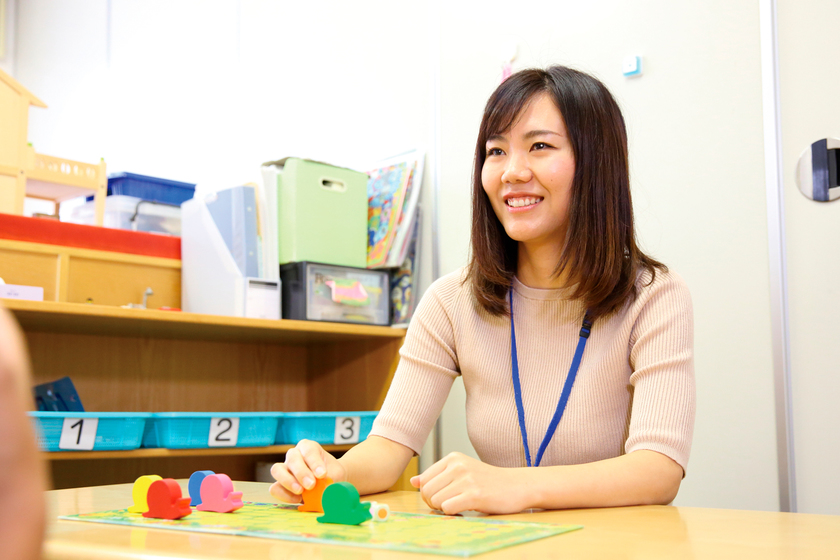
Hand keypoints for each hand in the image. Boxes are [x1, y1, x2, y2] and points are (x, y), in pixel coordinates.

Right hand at [269, 439, 346, 503]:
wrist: (331, 481)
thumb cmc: (333, 474)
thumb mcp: (336, 474)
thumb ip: (331, 480)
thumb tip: (326, 491)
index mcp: (309, 447)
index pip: (309, 450)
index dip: (315, 462)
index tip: (322, 474)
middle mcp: (295, 455)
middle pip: (292, 458)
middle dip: (301, 472)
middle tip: (311, 485)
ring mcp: (285, 468)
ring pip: (277, 470)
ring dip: (288, 481)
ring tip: (300, 492)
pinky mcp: (280, 484)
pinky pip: (275, 488)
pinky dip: (284, 494)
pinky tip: (298, 499)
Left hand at [410, 452, 527, 514]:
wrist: (517, 485)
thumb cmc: (487, 481)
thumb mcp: (462, 471)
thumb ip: (437, 476)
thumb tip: (413, 481)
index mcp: (452, 458)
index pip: (424, 480)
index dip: (429, 494)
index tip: (443, 497)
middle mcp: (457, 465)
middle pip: (427, 492)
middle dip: (434, 503)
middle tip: (450, 504)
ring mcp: (466, 479)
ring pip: (436, 501)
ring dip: (445, 509)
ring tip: (460, 505)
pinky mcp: (475, 494)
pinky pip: (448, 508)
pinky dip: (454, 513)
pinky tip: (466, 508)